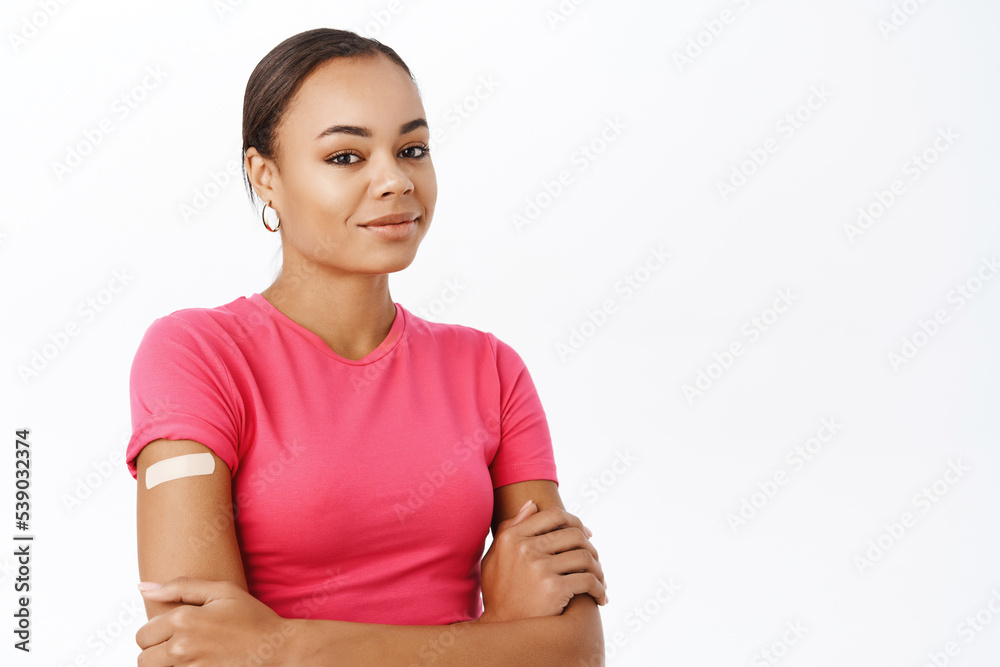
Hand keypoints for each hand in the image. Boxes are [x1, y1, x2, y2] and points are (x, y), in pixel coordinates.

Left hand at [135, 577, 299, 665]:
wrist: (277, 649)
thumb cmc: (252, 618)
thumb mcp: (222, 591)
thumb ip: (180, 586)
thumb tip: (142, 588)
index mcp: (184, 620)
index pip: (143, 635)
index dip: (155, 633)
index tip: (172, 632)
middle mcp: (182, 647)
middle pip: (143, 659)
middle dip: (156, 653)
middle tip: (178, 646)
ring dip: (167, 666)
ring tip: (189, 656)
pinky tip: (199, 663)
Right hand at [479, 501, 606, 622]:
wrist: (502, 630)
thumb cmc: (500, 593)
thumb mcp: (495, 557)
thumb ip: (511, 528)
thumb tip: (532, 505)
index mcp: (511, 537)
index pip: (553, 515)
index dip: (575, 522)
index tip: (587, 534)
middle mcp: (525, 548)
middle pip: (574, 534)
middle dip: (591, 547)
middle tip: (595, 560)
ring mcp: (540, 568)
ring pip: (585, 556)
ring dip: (598, 569)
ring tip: (599, 580)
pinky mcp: (554, 588)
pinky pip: (589, 580)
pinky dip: (600, 589)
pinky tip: (600, 597)